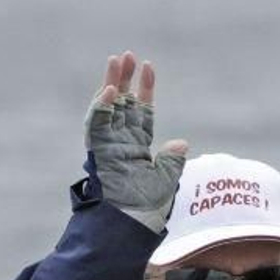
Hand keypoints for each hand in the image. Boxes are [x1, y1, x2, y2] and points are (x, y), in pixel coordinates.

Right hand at [85, 51, 187, 233]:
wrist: (131, 224)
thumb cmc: (147, 208)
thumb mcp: (167, 180)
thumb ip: (172, 161)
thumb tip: (181, 143)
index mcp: (136, 146)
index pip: (141, 111)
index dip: (145, 89)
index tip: (149, 67)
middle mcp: (120, 142)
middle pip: (122, 103)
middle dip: (124, 78)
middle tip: (127, 55)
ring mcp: (108, 145)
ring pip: (107, 108)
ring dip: (111, 84)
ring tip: (116, 61)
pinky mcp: (99, 151)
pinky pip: (98, 125)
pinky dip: (103, 108)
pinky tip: (112, 90)